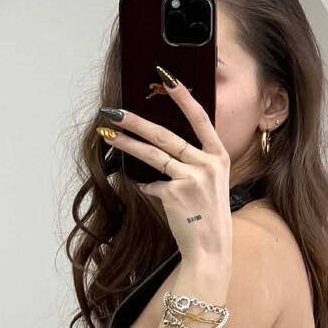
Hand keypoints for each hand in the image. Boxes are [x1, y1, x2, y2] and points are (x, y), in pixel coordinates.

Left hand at [96, 72, 231, 266]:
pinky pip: (151, 185)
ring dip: (127, 143)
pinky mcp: (175, 194)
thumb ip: (191, 163)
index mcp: (219, 156)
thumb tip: (158, 151)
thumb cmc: (207, 217)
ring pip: (152, 155)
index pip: (201, 118)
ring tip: (107, 134)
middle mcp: (208, 164)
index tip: (166, 77)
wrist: (211, 250)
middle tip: (115, 111)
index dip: (183, 97)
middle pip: (166, 135)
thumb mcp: (209, 184)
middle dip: (137, 121)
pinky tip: (150, 193)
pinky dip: (147, 188)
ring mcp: (192, 178)